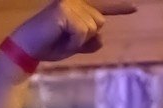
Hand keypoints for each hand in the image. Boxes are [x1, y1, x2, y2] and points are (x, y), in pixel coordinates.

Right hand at [8, 0, 135, 63]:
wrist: (27, 48)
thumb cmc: (49, 46)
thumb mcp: (75, 46)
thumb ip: (90, 42)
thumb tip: (101, 38)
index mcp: (76, 8)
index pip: (102, 9)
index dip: (120, 8)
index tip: (135, 8)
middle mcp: (73, 1)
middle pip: (100, 23)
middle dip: (86, 37)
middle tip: (64, 39)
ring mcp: (69, 4)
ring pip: (93, 28)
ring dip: (79, 40)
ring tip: (60, 37)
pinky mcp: (64, 9)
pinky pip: (83, 33)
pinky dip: (74, 41)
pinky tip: (59, 37)